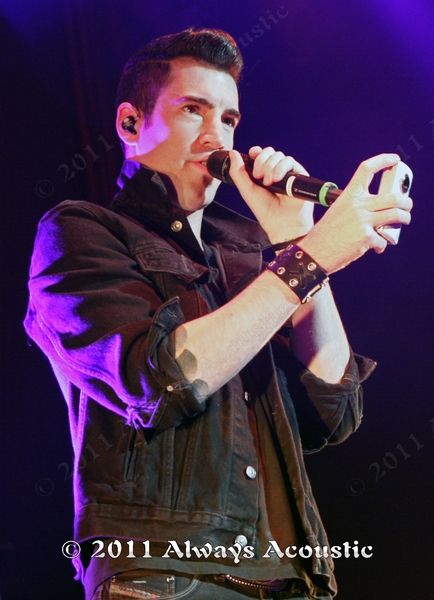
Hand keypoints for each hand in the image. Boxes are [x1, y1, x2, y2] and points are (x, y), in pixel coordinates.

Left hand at [229, 146, 313, 242]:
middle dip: (261, 161)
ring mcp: (287, 173)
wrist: (281, 222)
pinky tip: (276, 179)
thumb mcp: (247, 190)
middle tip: (258, 176)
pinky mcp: (298, 174)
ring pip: (279, 156)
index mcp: (263, 174)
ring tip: (268, 183)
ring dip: (270, 167)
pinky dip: (281, 168)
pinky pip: (290, 161)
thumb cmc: (265, 210)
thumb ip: (238, 172)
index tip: (252, 154)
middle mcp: (275, 171)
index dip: (257, 152)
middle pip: (269, 153)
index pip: (261, 155)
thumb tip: (232, 153)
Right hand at [299, 153, 412, 273]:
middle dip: (406, 202)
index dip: (383, 160)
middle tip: (407, 205)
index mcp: (349, 195)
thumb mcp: (338, 210)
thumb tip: (378, 210)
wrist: (315, 251)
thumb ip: (357, 206)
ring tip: (404, 221)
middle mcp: (357, 205)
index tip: (394, 159)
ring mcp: (363, 221)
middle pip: (392, 196)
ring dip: (404, 218)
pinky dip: (382, 244)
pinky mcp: (366, 237)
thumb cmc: (326, 233)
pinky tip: (377, 247)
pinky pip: (384, 239)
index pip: (367, 169)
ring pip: (396, 215)